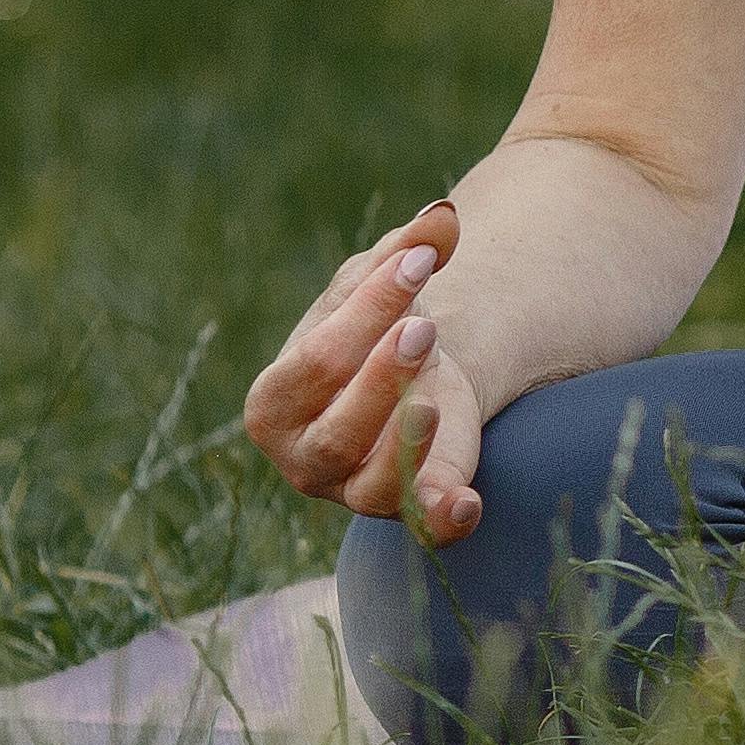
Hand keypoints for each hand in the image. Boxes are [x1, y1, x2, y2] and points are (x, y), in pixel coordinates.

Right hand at [240, 201, 491, 539]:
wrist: (410, 375)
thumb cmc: (372, 328)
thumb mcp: (379, 284)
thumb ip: (404, 252)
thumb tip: (442, 218)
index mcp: (275, 401)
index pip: (317, 361)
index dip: (367, 312)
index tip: (421, 262)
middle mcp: (304, 457)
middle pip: (338, 428)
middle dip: (382, 378)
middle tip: (423, 329)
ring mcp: (353, 492)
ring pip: (372, 485)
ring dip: (406, 444)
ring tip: (433, 402)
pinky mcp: (405, 510)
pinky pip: (421, 526)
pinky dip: (441, 518)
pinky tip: (468, 503)